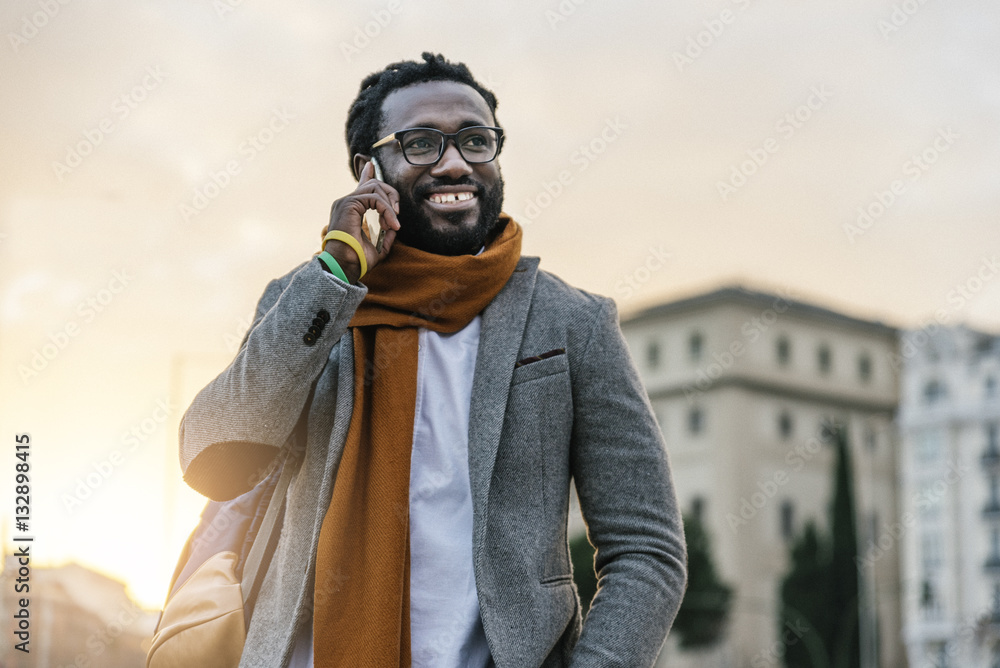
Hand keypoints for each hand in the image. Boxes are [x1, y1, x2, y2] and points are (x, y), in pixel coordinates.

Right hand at [320, 161, 400, 282]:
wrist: (344, 267)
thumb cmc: (357, 261)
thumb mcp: (377, 247)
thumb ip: (385, 236)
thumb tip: (394, 229)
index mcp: (349, 210)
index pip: (360, 187)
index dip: (367, 175)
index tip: (370, 165)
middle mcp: (346, 203)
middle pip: (373, 184)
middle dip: (390, 194)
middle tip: (397, 215)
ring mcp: (346, 202)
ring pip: (375, 187)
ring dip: (390, 205)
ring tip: (393, 224)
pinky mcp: (349, 204)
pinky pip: (375, 198)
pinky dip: (387, 211)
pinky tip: (391, 224)